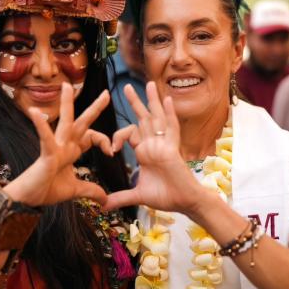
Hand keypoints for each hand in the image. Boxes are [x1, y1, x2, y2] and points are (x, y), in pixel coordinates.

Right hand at [3, 83, 112, 206]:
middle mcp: (64, 145)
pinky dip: (40, 125)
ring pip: (65, 122)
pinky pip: (44, 137)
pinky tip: (34, 112)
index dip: (104, 141)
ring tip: (66, 86)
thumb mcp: (75, 190)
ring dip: (66, 104)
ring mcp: (55, 147)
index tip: (111, 152)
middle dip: (95, 108)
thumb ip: (90, 191)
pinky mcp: (46, 153)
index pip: (91, 136)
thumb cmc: (47, 190)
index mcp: (71, 150)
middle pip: (82, 123)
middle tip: (106, 93)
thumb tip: (105, 200)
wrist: (29, 199)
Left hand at [104, 82, 204, 213]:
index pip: (130, 134)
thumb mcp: (138, 195)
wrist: (184, 202)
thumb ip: (120, 197)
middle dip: (135, 102)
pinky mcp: (173, 149)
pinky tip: (167, 100)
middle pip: (144, 118)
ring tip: (149, 83)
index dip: (118, 137)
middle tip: (125, 86)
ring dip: (153, 100)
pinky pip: (172, 128)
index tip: (110, 150)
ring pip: (158, 118)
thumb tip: (103, 205)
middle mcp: (154, 144)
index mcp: (145, 152)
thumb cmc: (166, 197)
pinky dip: (170, 114)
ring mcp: (164, 145)